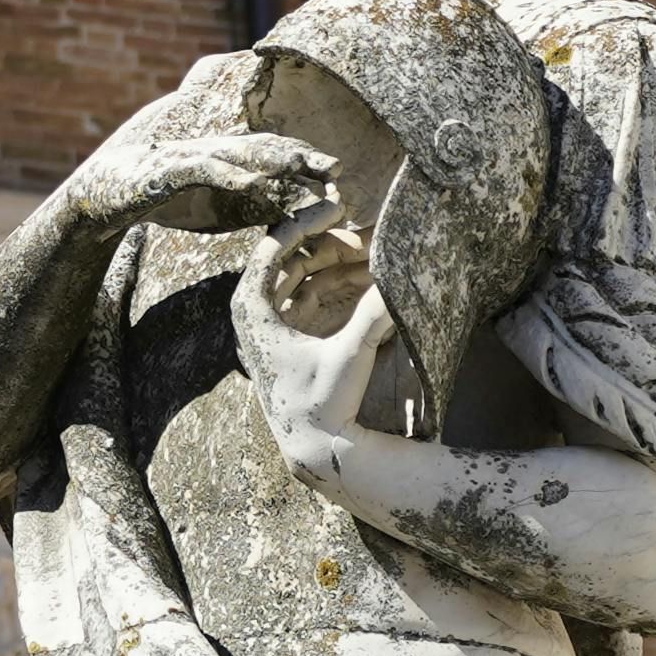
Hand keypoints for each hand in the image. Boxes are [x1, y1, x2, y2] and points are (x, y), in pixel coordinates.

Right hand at [63, 66, 334, 236]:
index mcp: (226, 161)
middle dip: (302, 157)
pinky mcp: (168, 171)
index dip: (305, 161)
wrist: (102, 194)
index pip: (273, 155)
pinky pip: (202, 170)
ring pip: (238, 154)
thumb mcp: (210, 208)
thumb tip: (286, 213)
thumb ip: (245, 206)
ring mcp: (191, 158)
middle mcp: (214, 153)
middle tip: (338, 168)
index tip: (338, 174)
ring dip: (273, 160)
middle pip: (265, 150)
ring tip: (304, 167)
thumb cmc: (160, 200)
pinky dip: (227, 175)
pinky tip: (250, 182)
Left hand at [231, 235, 392, 467]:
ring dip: (341, 262)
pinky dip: (341, 283)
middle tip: (369, 230)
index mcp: (252, 311)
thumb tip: (402, 281)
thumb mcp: (349, 357)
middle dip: (332, 242)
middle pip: (293, 257)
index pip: (272, 247)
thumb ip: (376, 316)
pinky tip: (371, 277)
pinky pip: (316, 294)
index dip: (306, 221)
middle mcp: (256, 313)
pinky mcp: (294, 334)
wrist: (317, 450)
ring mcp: (274, 322)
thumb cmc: (323, 406)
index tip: (340, 206)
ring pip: (307, 275)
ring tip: (378, 252)